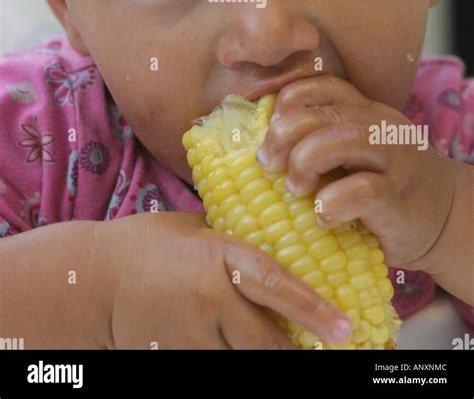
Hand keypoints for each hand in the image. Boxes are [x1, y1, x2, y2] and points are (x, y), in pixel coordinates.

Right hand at [93, 211, 352, 348]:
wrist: (90, 278)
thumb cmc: (147, 244)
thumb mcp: (195, 229)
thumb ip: (232, 245)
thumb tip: (278, 246)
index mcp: (216, 255)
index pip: (275, 284)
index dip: (313, 309)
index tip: (344, 328)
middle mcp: (207, 297)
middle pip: (267, 340)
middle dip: (295, 351)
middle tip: (319, 349)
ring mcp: (188, 334)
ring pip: (243, 360)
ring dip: (261, 356)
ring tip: (273, 345)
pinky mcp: (173, 357)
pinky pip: (214, 364)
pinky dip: (227, 356)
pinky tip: (226, 344)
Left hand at [256, 75, 458, 270]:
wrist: (446, 220)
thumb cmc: (383, 188)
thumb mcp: (351, 156)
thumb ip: (317, 142)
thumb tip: (259, 148)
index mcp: (364, 110)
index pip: (320, 85)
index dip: (286, 102)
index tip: (267, 134)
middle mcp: (380, 126)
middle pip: (325, 110)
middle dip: (285, 134)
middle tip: (269, 165)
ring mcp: (394, 159)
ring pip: (345, 137)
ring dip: (307, 161)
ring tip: (296, 188)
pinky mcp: (400, 198)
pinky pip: (362, 190)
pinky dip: (332, 202)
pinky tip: (323, 216)